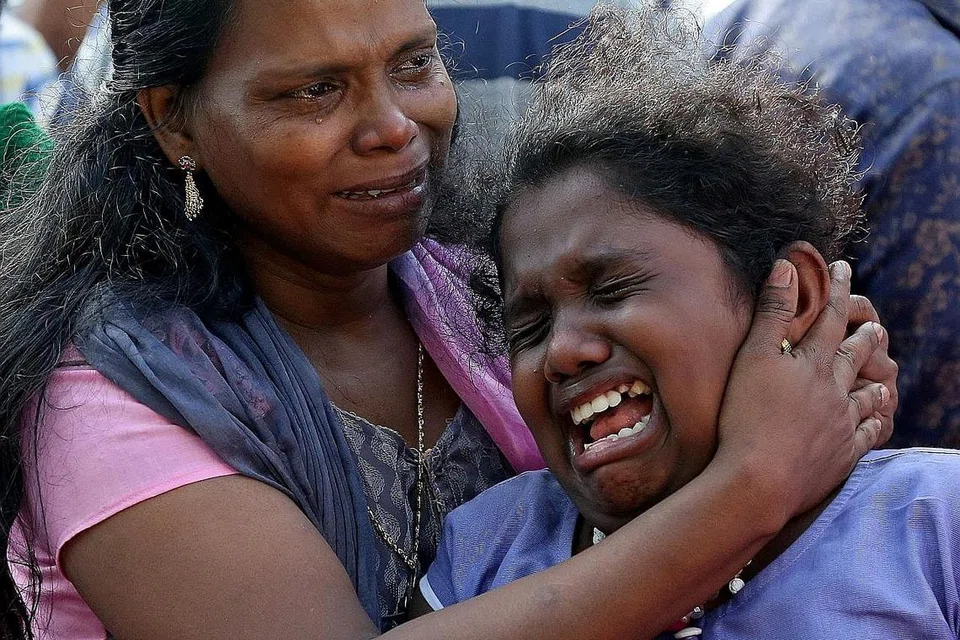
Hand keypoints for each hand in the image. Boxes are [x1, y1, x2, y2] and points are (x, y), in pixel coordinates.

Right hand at [713, 260, 890, 525]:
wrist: (759, 479)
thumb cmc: (747, 415)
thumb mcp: (753, 356)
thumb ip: (773, 311)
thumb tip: (788, 265)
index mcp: (814, 363)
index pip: (830, 317)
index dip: (836, 290)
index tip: (844, 267)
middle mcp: (835, 390)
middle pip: (856, 356)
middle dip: (866, 337)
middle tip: (876, 326)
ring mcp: (842, 425)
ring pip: (869, 397)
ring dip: (876, 383)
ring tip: (884, 379)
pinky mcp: (841, 455)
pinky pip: (868, 435)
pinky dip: (876, 425)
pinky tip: (877, 424)